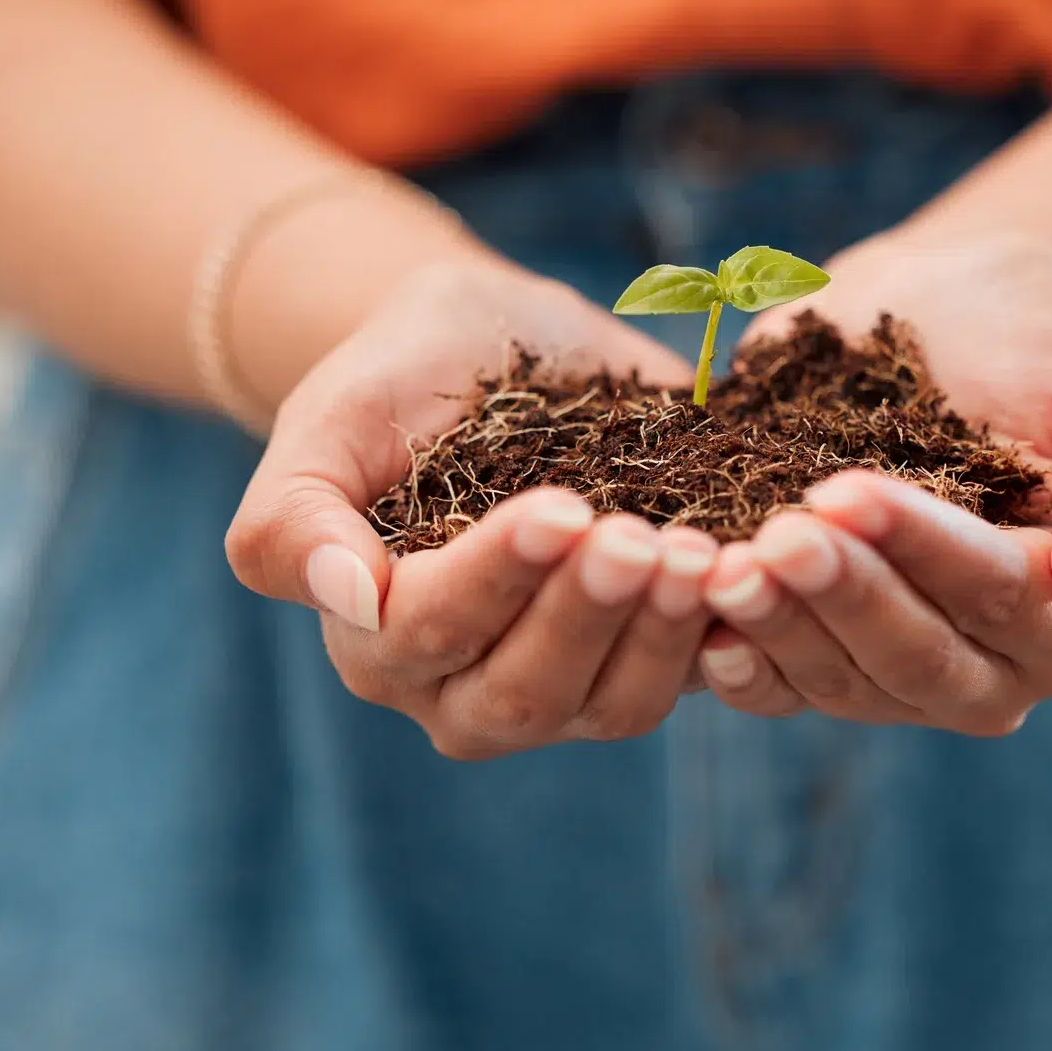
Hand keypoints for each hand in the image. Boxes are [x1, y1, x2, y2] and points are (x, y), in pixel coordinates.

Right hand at [227, 251, 717, 757]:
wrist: (487, 346)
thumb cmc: (397, 378)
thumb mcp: (331, 418)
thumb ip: (296, 515)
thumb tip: (345, 597)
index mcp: (372, 634)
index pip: (426, 629)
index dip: (494, 578)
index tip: (558, 509)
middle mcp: (460, 685)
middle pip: (523, 690)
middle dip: (586, 617)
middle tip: (641, 538)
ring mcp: (562, 686)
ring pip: (610, 704)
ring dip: (660, 634)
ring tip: (702, 554)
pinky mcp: (644, 661)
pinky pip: (688, 678)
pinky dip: (723, 635)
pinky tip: (755, 575)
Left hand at [698, 231, 1051, 731]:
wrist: (953, 316)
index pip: (1002, 599)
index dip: (927, 552)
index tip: (849, 491)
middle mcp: (994, 668)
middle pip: (920, 661)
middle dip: (844, 597)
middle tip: (779, 533)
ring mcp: (902, 673)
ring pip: (843, 682)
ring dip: (781, 628)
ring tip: (722, 565)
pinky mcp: (823, 655)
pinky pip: (781, 686)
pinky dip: (741, 663)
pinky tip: (703, 623)